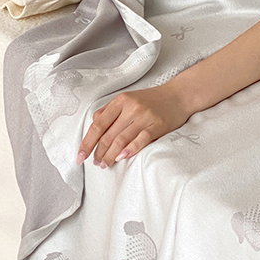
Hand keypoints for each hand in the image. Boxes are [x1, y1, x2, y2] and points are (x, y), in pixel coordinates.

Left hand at [76, 84, 191, 168]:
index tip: (80, 156)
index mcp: (121, 100)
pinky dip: (130, 149)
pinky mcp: (158, 125)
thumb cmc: (151, 100)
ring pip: (122, 139)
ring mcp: (145, 116)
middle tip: (95, 163)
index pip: (98, 124)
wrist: (179, 95)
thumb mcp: (127, 99)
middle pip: (109, 134)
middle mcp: (131, 107)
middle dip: (99, 152)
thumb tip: (93, 128)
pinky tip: (122, 158)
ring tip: (105, 164)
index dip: (87, 142)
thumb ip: (109, 111)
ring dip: (111, 155)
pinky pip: (141, 139)